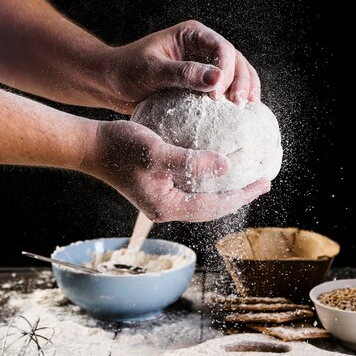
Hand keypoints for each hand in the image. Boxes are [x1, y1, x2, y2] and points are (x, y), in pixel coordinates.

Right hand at [83, 120, 269, 221]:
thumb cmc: (120, 147)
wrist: (92, 146)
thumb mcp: (157, 151)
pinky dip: (210, 182)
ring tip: (247, 178)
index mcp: (167, 206)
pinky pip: (193, 190)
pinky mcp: (159, 189)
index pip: (214, 206)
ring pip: (204, 200)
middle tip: (263, 182)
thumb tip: (226, 167)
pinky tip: (219, 169)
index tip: (264, 182)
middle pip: (212, 208)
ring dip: (226, 190)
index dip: (242, 194)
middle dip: (238, 195)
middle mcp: (167, 208)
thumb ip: (191, 161)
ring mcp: (162, 200)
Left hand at [105, 21, 260, 112]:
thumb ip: (183, 73)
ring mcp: (203, 66)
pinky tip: (238, 116)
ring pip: (236, 73)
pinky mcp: (200, 84)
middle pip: (235, 60)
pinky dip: (233, 101)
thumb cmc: (125, 71)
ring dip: (244, 90)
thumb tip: (217, 78)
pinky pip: (224, 90)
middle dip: (242, 81)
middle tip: (240, 105)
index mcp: (191, 35)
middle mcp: (201, 47)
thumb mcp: (152, 70)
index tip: (219, 95)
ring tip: (247, 110)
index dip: (227, 70)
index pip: (222, 48)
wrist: (110, 83)